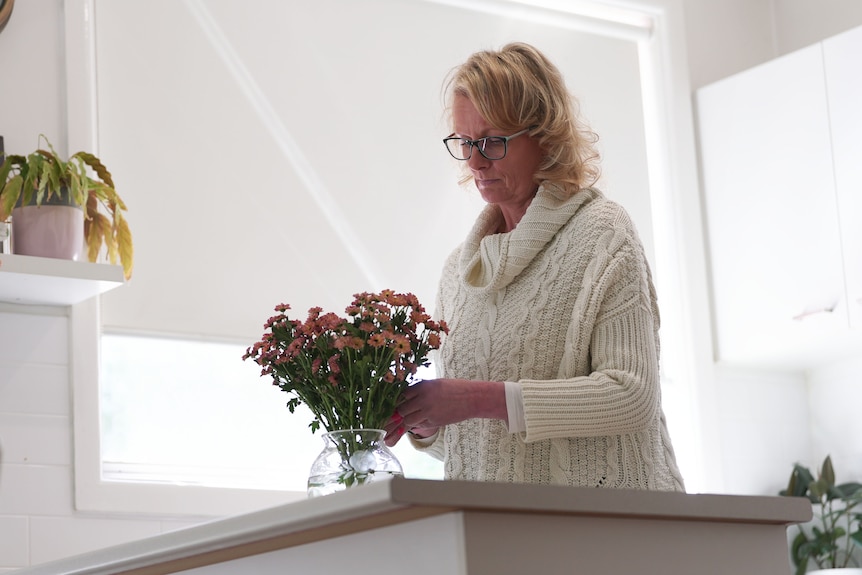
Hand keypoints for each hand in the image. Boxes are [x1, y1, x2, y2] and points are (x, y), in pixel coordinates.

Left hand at [383, 378, 505, 445]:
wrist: (473, 397)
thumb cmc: (454, 389)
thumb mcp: (435, 385)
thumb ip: (420, 392)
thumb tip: (405, 399)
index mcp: (422, 385)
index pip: (400, 395)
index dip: (392, 404)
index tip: (384, 410)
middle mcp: (422, 397)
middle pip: (401, 409)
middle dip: (392, 417)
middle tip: (382, 426)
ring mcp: (428, 409)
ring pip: (407, 419)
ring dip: (400, 426)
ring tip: (389, 436)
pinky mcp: (434, 420)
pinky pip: (419, 425)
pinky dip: (414, 427)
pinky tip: (409, 430)